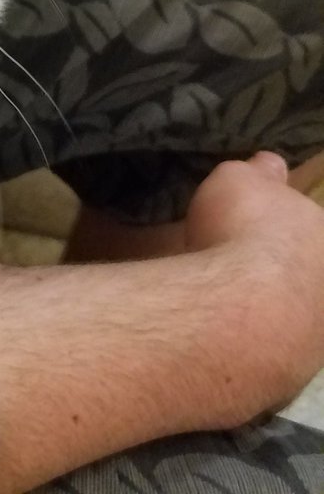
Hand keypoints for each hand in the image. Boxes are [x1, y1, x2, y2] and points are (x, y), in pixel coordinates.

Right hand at [185, 152, 323, 403]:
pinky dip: (255, 339)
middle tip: (246, 262)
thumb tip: (271, 163)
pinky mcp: (292, 374)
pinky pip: (275, 348)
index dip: (289, 224)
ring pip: (301, 317)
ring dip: (272, 308)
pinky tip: (224, 331)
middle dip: (287, 269)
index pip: (313, 228)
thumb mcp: (239, 178)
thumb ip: (259, 173)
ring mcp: (318, 338)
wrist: (238, 313)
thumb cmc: (241, 231)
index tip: (262, 226)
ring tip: (230, 301)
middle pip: (311, 275)